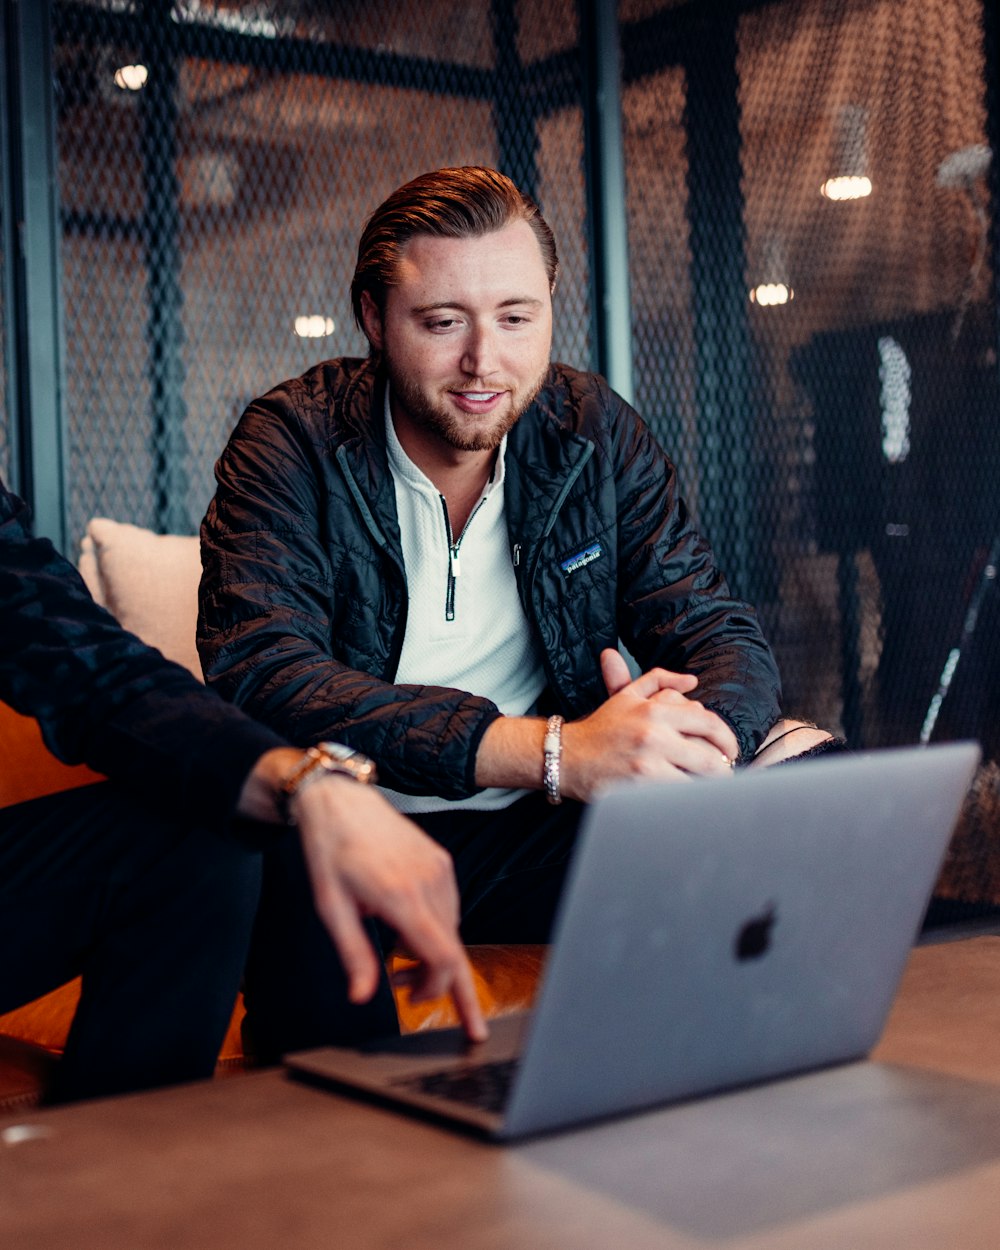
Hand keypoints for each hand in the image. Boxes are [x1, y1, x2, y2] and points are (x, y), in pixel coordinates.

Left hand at [290, 775, 487, 1041]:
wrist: (342, 802)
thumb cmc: (330, 852)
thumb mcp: (331, 909)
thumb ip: (354, 955)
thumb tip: (362, 996)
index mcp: (401, 897)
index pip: (444, 957)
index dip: (446, 992)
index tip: (442, 1015)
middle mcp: (429, 882)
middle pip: (452, 950)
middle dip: (435, 981)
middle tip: (411, 998)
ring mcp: (440, 869)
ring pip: (451, 930)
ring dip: (431, 954)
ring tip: (397, 961)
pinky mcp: (441, 862)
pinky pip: (448, 908)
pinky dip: (433, 929)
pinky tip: (405, 929)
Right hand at [559, 649, 737, 800]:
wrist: (565, 756)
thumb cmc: (601, 728)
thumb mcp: (627, 695)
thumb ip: (660, 681)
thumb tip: (693, 681)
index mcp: (655, 710)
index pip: (709, 723)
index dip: (728, 740)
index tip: (730, 752)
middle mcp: (654, 735)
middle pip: (711, 758)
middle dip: (724, 771)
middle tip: (724, 776)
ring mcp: (647, 764)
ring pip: (698, 782)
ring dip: (708, 790)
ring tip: (709, 790)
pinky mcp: (639, 789)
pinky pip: (677, 798)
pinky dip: (688, 801)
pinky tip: (688, 801)